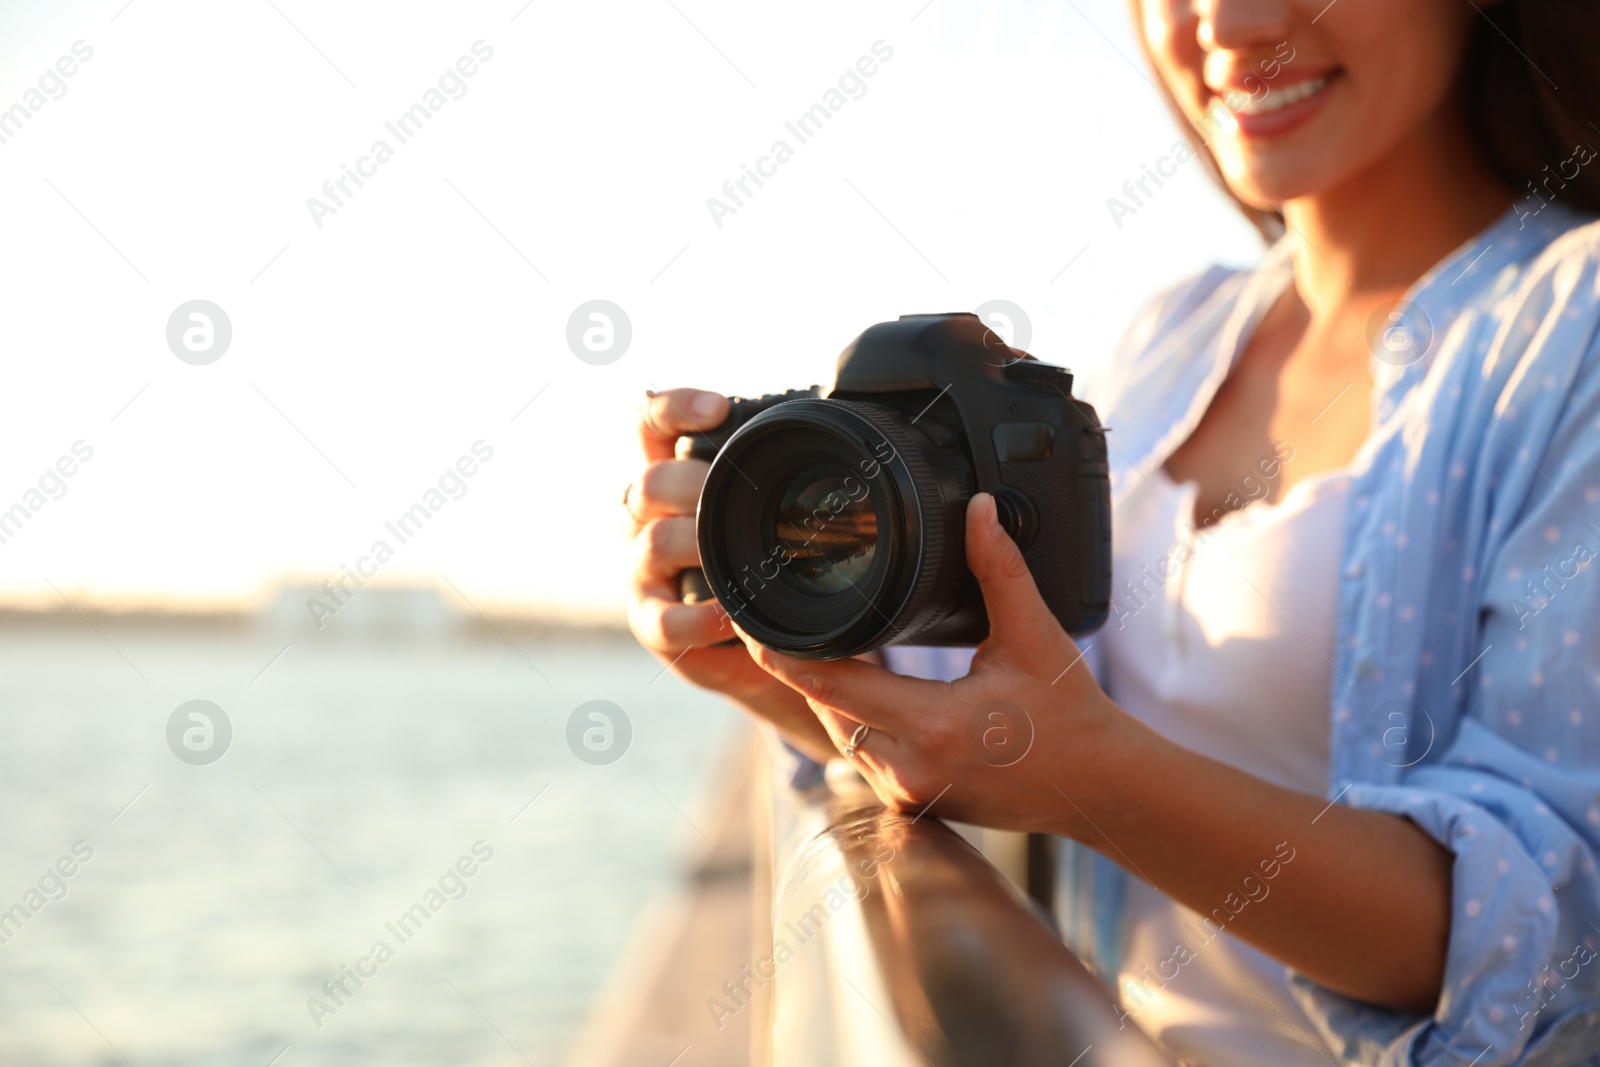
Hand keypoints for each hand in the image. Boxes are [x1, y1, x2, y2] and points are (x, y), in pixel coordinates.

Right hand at [625, 387, 836, 761]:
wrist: (756, 645)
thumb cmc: (765, 562)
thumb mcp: (775, 509)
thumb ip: (784, 470)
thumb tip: (847, 426)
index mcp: (674, 472)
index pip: (653, 423)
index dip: (676, 407)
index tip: (718, 409)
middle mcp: (647, 516)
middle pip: (650, 482)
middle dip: (695, 484)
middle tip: (738, 492)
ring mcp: (643, 570)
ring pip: (654, 543)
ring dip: (700, 547)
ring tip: (743, 555)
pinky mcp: (650, 624)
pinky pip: (663, 619)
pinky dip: (698, 618)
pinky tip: (729, 616)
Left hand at [738, 492, 1130, 831]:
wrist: (1098, 788)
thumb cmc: (1069, 715)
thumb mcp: (1035, 636)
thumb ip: (999, 570)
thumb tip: (978, 509)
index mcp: (933, 726)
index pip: (829, 682)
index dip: (780, 650)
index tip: (749, 618)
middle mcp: (908, 768)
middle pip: (823, 704)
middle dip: (802, 661)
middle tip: (774, 612)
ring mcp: (906, 791)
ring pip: (838, 730)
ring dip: (828, 689)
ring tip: (815, 639)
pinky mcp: (910, 801)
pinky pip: (861, 751)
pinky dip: (853, 715)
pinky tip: (856, 682)